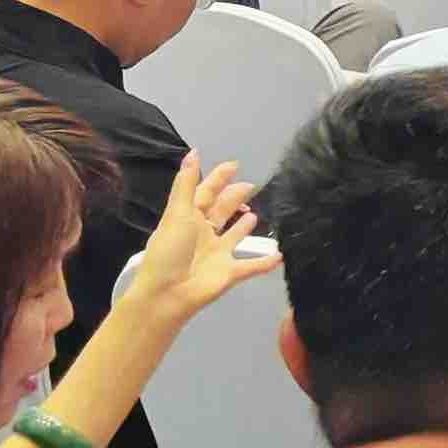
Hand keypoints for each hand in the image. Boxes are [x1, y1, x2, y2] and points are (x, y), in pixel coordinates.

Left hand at [127, 156, 276, 326]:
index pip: (206, 193)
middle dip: (234, 197)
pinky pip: (252, 266)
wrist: (167, 295)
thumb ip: (187, 183)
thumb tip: (193, 152)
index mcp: (188, 218)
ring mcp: (218, 254)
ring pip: (235, 236)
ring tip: (256, 214)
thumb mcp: (177, 213)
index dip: (218, 178)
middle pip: (222, 211)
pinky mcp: (230, 273)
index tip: (233, 165)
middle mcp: (203, 234)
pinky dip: (265, 262)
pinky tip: (280, 256)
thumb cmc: (170, 251)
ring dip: (244, 227)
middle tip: (251, 185)